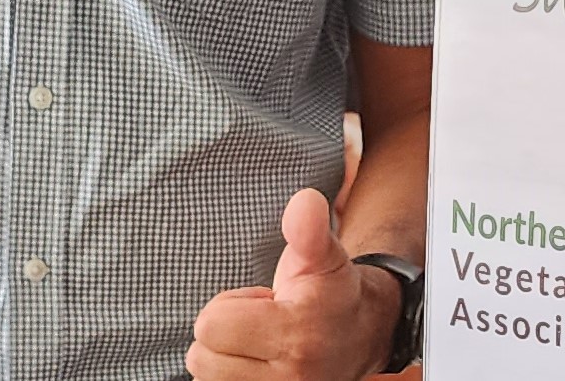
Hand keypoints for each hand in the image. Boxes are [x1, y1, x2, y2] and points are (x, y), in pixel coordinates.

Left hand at [189, 188, 398, 380]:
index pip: (211, 325)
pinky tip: (255, 362)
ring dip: (224, 359)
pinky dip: (228, 375)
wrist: (362, 337)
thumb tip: (304, 201)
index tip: (264, 301)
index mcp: (296, 334)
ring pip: (207, 378)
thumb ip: (308, 229)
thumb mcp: (323, 254)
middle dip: (223, 334)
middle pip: (202, 357)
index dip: (230, 305)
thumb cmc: (331, 292)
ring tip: (258, 344)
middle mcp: (289, 378)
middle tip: (260, 323)